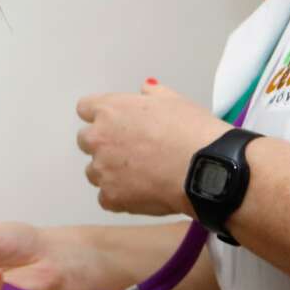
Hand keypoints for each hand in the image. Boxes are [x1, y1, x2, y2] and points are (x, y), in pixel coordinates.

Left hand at [75, 80, 225, 216]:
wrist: (204, 168)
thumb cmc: (191, 130)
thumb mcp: (174, 101)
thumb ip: (152, 94)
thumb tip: (145, 91)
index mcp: (110, 110)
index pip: (85, 108)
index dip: (101, 116)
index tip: (115, 123)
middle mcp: (98, 138)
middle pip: (86, 141)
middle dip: (104, 145)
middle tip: (131, 151)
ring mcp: (102, 170)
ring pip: (94, 172)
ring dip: (110, 172)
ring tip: (140, 176)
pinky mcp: (111, 197)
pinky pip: (106, 198)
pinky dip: (120, 197)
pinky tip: (141, 194)